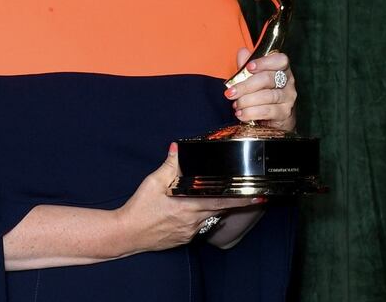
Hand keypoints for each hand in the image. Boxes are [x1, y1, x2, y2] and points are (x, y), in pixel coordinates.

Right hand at [114, 143, 261, 253]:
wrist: (127, 234)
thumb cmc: (139, 208)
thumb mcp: (152, 183)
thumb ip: (169, 166)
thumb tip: (178, 148)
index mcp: (189, 205)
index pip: (222, 201)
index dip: (242, 199)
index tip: (258, 196)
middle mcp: (193, 220)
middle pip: (221, 209)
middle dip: (237, 202)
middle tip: (253, 196)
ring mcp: (190, 232)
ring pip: (211, 217)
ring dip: (218, 208)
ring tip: (226, 199)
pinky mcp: (184, 238)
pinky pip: (200, 226)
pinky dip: (203, 217)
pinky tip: (197, 210)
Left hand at [225, 48, 296, 130]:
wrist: (272, 119)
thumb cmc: (261, 93)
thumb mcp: (251, 78)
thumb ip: (246, 66)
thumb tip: (242, 52)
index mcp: (281, 69)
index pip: (280, 60)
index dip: (264, 62)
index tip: (249, 67)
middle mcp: (288, 82)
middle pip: (268, 79)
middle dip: (246, 86)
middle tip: (230, 92)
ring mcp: (288, 98)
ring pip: (267, 96)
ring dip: (247, 101)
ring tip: (236, 105)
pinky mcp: (284, 113)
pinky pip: (267, 111)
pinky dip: (251, 112)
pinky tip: (241, 114)